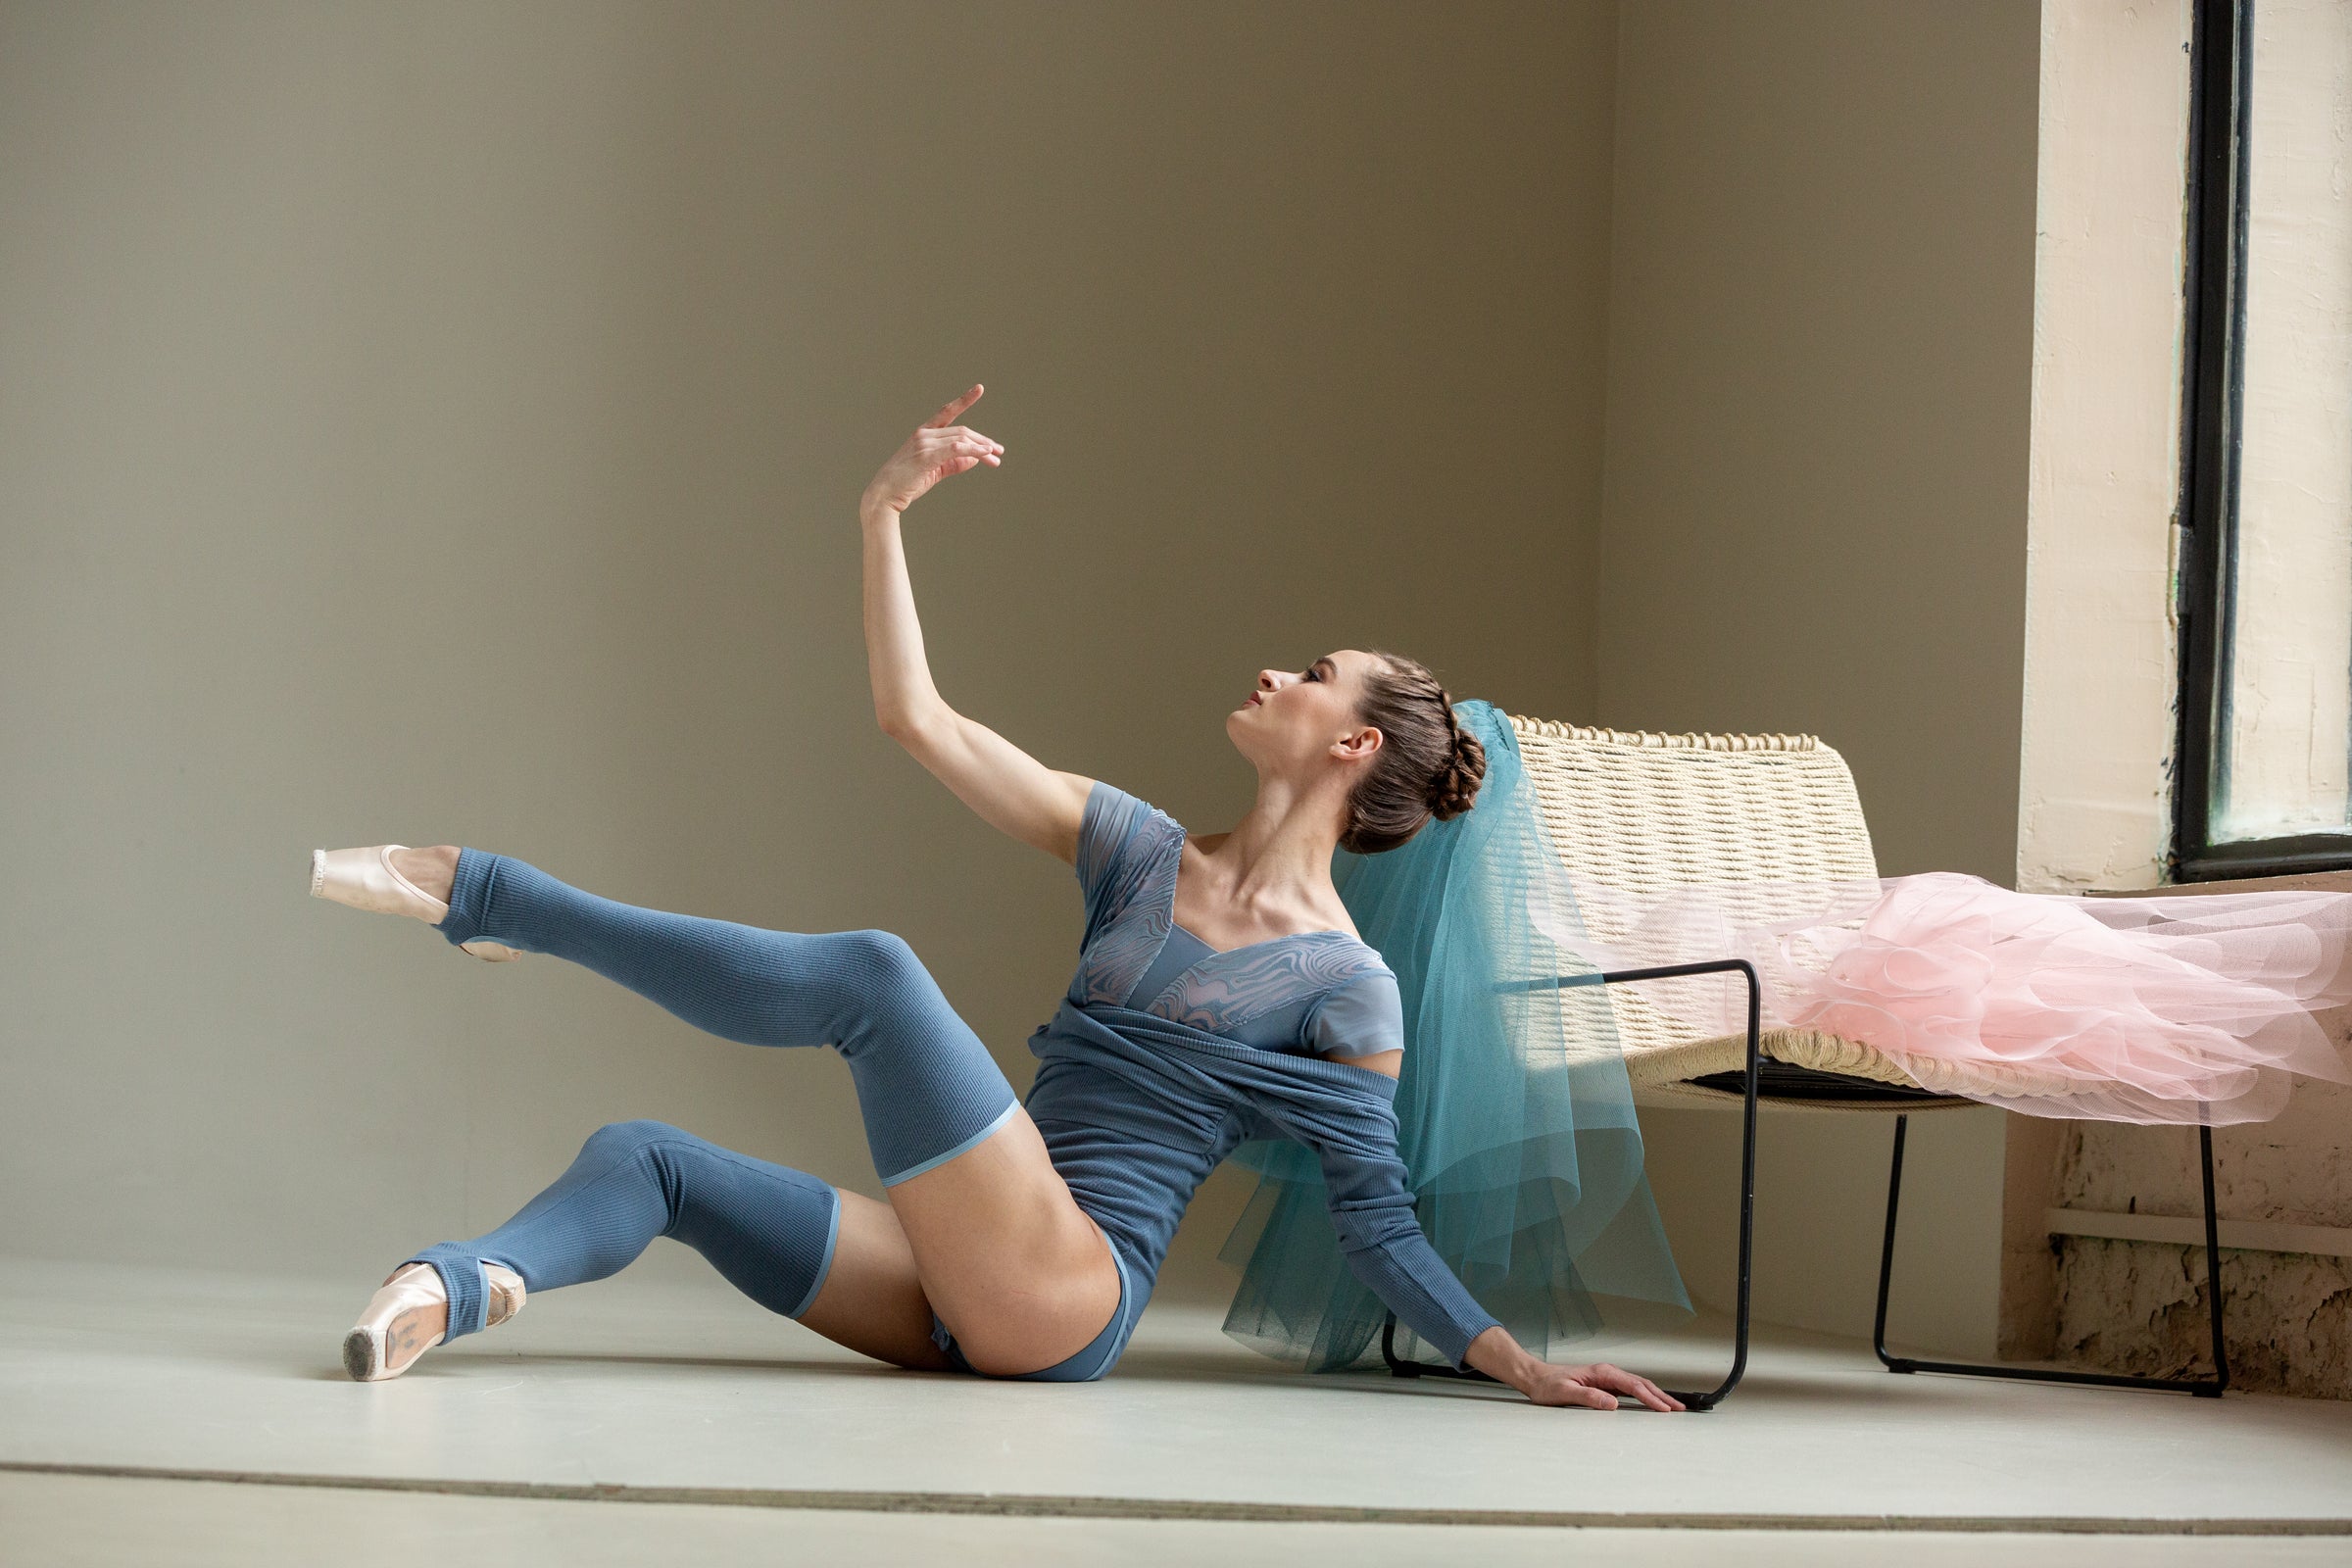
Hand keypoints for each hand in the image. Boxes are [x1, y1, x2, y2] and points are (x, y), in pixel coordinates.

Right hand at [862, 385, 1003, 516]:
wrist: (885, 495)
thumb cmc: (908, 482)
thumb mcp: (935, 470)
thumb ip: (954, 462)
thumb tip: (975, 459)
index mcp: (924, 433)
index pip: (947, 411)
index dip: (964, 399)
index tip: (979, 388)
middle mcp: (924, 434)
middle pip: (962, 431)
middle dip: (984, 441)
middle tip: (999, 452)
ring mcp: (924, 443)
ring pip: (961, 439)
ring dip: (982, 449)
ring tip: (996, 458)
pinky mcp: (926, 456)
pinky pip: (955, 449)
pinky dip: (973, 450)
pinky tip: (985, 453)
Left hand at [1515, 1360, 1684, 1411]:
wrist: (1535, 1377)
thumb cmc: (1547, 1385)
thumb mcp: (1565, 1393)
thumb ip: (1589, 1398)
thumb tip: (1613, 1404)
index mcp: (1601, 1373)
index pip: (1632, 1386)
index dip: (1651, 1398)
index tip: (1665, 1409)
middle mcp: (1607, 1373)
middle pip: (1641, 1384)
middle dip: (1662, 1397)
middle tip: (1680, 1409)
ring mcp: (1606, 1378)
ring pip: (1637, 1386)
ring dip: (1656, 1396)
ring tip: (1673, 1407)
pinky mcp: (1604, 1385)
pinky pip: (1630, 1390)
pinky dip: (1645, 1395)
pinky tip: (1651, 1403)